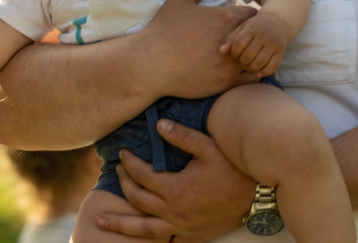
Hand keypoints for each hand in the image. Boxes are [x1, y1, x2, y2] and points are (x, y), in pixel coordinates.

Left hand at [99, 119, 253, 241]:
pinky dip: (151, 241)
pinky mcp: (192, 236)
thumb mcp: (209, 147)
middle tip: (117, 171)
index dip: (129, 163)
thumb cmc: (233, 168)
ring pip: (144, 229)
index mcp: (175, 189)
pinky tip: (138, 240)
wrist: (257, 196)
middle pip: (137, 199)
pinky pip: (168, 242)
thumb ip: (182, 136)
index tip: (123, 153)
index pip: (142, 175)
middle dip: (124, 183)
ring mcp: (182, 227)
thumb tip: (158, 126)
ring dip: (121, 223)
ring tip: (100, 220)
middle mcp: (175, 211)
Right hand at [141, 0, 259, 99]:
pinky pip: (252, 78)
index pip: (253, 15)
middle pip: (258, 36)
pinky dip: (249, 74)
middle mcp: (233, 40)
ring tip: (241, 55)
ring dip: (252, 56)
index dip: (248, 18)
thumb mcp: (179, 0)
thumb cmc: (164, 30)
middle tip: (241, 39)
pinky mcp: (228, 82)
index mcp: (225, 18)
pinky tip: (237, 71)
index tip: (239, 23)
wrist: (151, 63)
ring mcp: (232, 63)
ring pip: (257, 58)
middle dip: (252, 37)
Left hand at [220, 14, 288, 76]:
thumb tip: (221, 51)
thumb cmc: (254, 27)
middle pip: (248, 54)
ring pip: (260, 62)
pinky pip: (273, 66)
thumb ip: (231, 39)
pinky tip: (258, 72)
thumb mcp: (242, 28)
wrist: (276, 23)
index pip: (239, 43)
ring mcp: (273, 44)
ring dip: (251, 68)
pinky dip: (264, 72)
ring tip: (249, 66)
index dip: (234, 52)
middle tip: (242, 60)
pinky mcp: (281, 52)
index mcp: (252, 28)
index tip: (234, 55)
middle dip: (242, 61)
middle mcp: (263, 35)